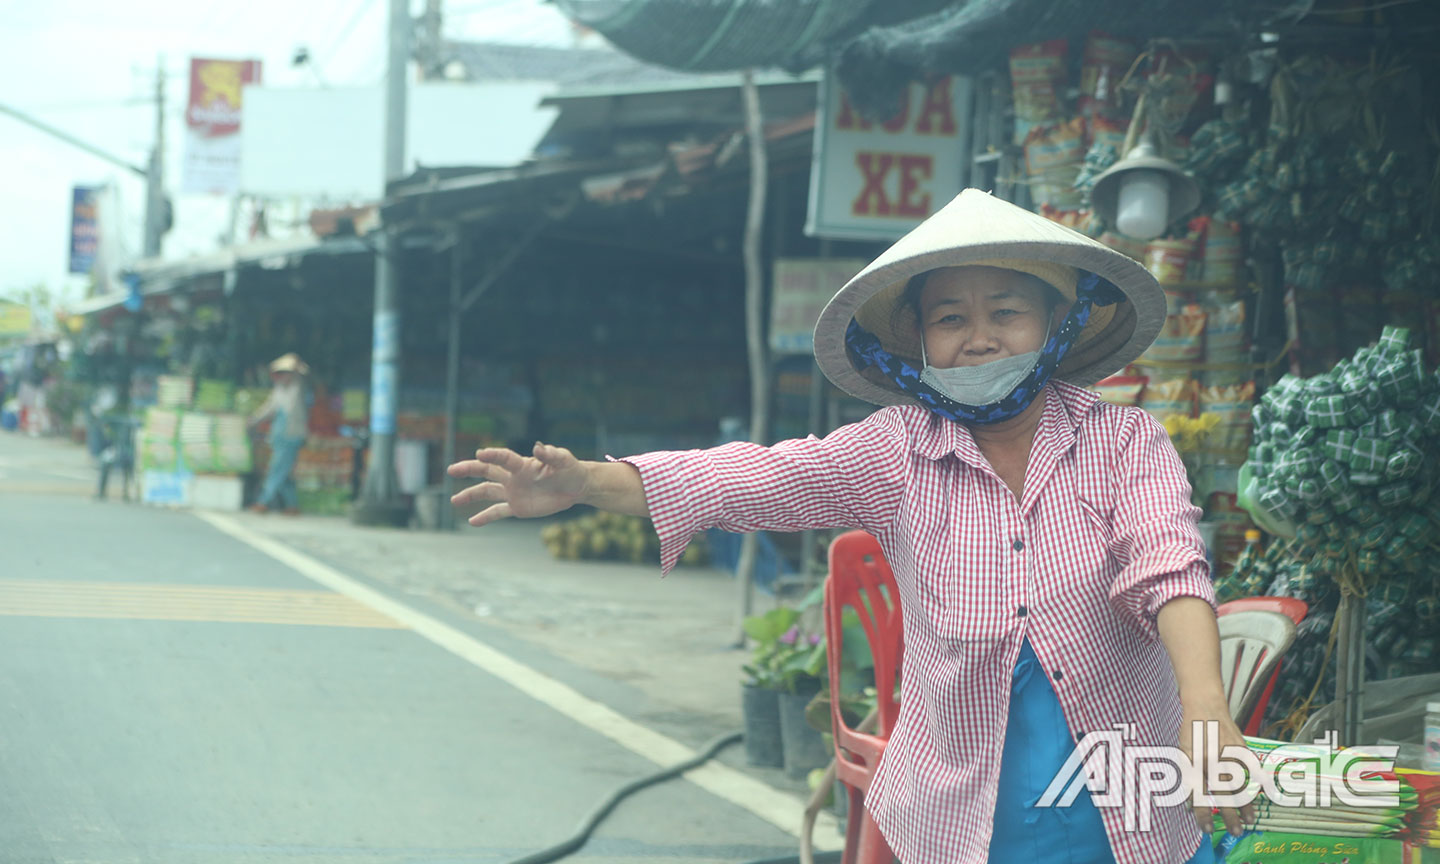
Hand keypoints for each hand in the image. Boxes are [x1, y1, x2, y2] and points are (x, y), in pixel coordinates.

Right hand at [447, 442, 589, 525]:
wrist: (576, 486)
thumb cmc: (570, 469)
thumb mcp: (563, 460)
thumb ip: (550, 454)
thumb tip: (538, 447)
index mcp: (523, 465)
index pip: (504, 459)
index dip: (493, 455)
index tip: (479, 454)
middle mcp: (514, 477)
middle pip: (487, 471)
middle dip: (469, 470)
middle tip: (452, 470)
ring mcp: (513, 492)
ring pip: (487, 492)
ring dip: (471, 496)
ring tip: (454, 500)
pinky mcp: (518, 507)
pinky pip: (499, 512)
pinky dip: (486, 517)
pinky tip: (472, 521)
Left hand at [1177, 695, 1256, 837]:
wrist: (1205, 706)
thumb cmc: (1192, 732)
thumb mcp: (1183, 754)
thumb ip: (1188, 777)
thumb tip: (1189, 804)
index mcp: (1195, 763)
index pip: (1198, 795)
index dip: (1202, 814)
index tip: (1205, 830)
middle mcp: (1212, 761)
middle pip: (1222, 794)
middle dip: (1229, 816)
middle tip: (1236, 832)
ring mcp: (1229, 755)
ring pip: (1239, 784)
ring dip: (1245, 804)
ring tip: (1249, 820)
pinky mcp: (1241, 748)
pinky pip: (1252, 769)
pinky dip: (1258, 782)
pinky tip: (1263, 793)